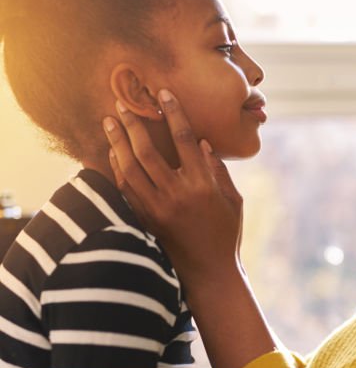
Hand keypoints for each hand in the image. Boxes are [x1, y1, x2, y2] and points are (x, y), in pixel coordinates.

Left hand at [103, 90, 242, 280]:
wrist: (210, 274)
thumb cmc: (227, 235)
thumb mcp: (233, 201)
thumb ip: (218, 170)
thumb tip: (202, 142)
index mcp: (203, 185)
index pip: (184, 140)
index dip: (174, 113)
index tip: (163, 94)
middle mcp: (177, 195)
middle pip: (148, 151)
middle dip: (134, 124)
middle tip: (123, 103)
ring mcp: (158, 209)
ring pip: (130, 168)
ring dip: (118, 142)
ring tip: (110, 121)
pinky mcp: (146, 220)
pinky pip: (126, 189)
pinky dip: (117, 168)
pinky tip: (113, 153)